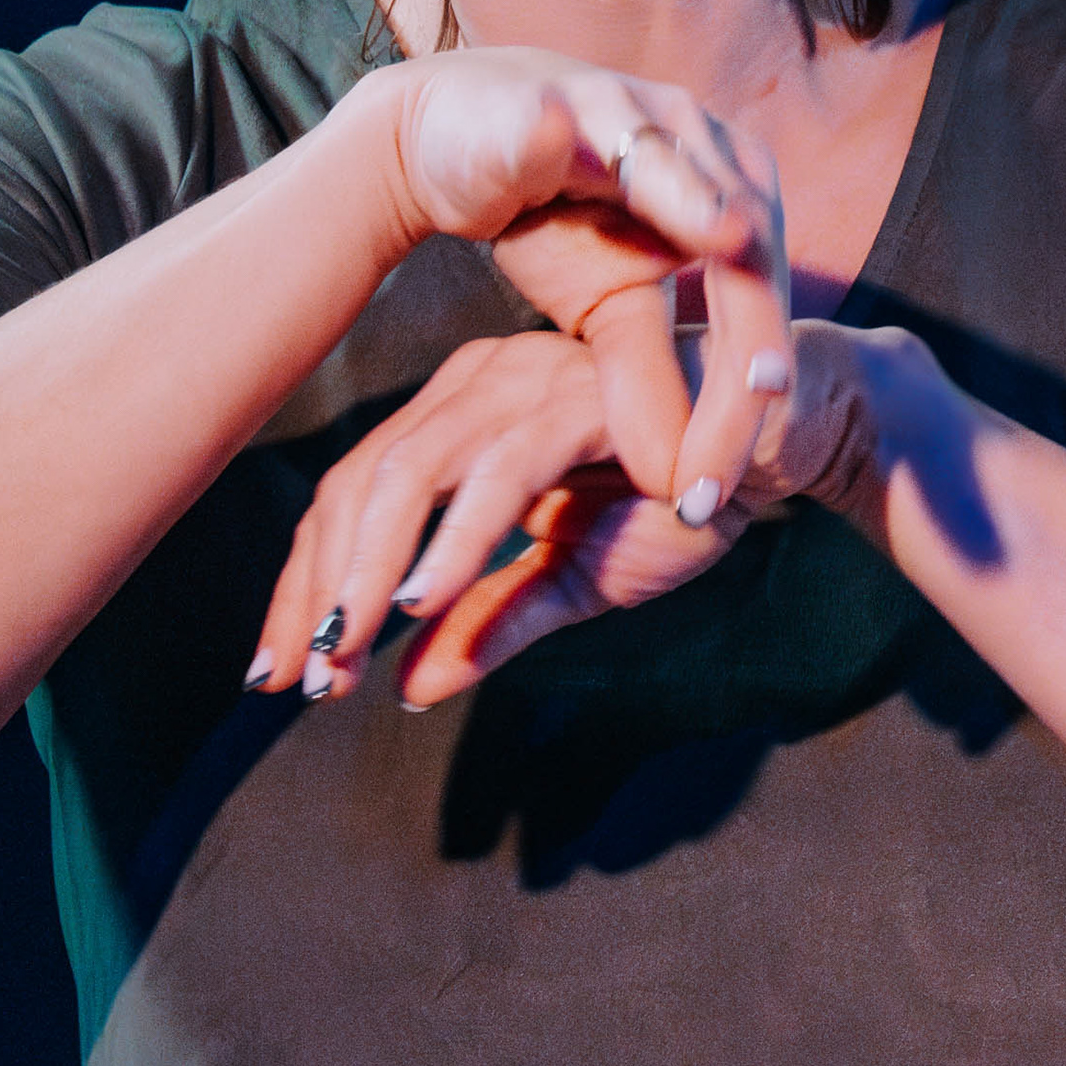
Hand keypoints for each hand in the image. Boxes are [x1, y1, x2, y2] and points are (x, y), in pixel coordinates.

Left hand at [248, 329, 766, 710]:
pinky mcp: (585, 396)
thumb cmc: (680, 494)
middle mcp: (480, 383)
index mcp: (462, 414)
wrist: (784, 442)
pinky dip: (457, 536)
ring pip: (414, 471)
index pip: (352, 496)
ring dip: (372, 570)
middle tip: (307, 678)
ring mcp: (529, 380)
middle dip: (322, 588)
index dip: (307, 587)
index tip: (281, 672)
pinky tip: (426, 598)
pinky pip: (503, 467)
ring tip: (350, 647)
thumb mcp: (573, 577)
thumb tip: (408, 685)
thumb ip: (492, 619)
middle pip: (360, 484)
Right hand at [381, 48, 791, 522]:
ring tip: (733, 286)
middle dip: (744, 347)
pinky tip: (617, 177)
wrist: (445, 142)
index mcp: (733, 188)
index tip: (713, 493)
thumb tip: (681, 484)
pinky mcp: (556, 96)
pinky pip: (583, 131)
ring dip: (704, 223)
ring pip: (686, 171)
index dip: (746, 394)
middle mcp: (701, 135)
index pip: (761, 298)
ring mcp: (632, 105)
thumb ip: (649, 379)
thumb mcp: (606, 310)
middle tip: (738, 439)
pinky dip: (603, 155)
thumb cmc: (550, 220)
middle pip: (749, 242)